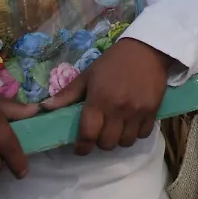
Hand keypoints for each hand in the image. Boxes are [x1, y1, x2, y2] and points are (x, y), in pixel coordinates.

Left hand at [40, 39, 170, 155]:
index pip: (88, 134)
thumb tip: (45, 107)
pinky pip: (143, 134)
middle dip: (100, 142)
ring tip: (116, 130)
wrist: (147, 49)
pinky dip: (136, 134)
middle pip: (107, 143)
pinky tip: (132, 124)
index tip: (80, 149)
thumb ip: (68, 94)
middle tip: (99, 134)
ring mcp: (137, 112)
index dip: (82, 147)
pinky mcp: (153, 111)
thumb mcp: (88, 75)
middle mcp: (118, 109)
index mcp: (99, 100)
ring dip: (119, 140)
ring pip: (126, 142)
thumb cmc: (113, 61)